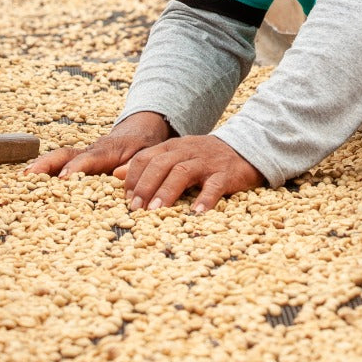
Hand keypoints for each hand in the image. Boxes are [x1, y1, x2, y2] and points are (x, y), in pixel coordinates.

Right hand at [24, 111, 172, 177]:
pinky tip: (29, 182)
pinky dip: (44, 171)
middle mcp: (90, 151)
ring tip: (23, 180)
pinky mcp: (78, 161)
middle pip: (66, 155)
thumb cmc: (144, 147)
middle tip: (30, 176)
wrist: (140, 133)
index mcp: (108, 150)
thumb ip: (135, 164)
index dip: (77, 167)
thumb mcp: (147, 154)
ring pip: (59, 158)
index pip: (90, 158)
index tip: (65, 178)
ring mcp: (82, 155)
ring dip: (41, 167)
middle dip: (48, 165)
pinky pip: (60, 164)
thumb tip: (119, 175)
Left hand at [122, 134, 264, 213]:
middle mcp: (187, 151)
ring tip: (156, 211)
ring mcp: (207, 161)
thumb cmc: (203, 158)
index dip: (133, 178)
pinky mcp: (225, 173)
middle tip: (136, 209)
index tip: (126, 200)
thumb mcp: (175, 155)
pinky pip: (214, 185)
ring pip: (183, 172)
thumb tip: (117, 174)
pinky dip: (205, 199)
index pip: (146, 158)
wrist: (244, 148)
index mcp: (172, 147)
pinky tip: (196, 214)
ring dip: (167, 192)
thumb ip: (148, 163)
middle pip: (161, 164)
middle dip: (146, 186)